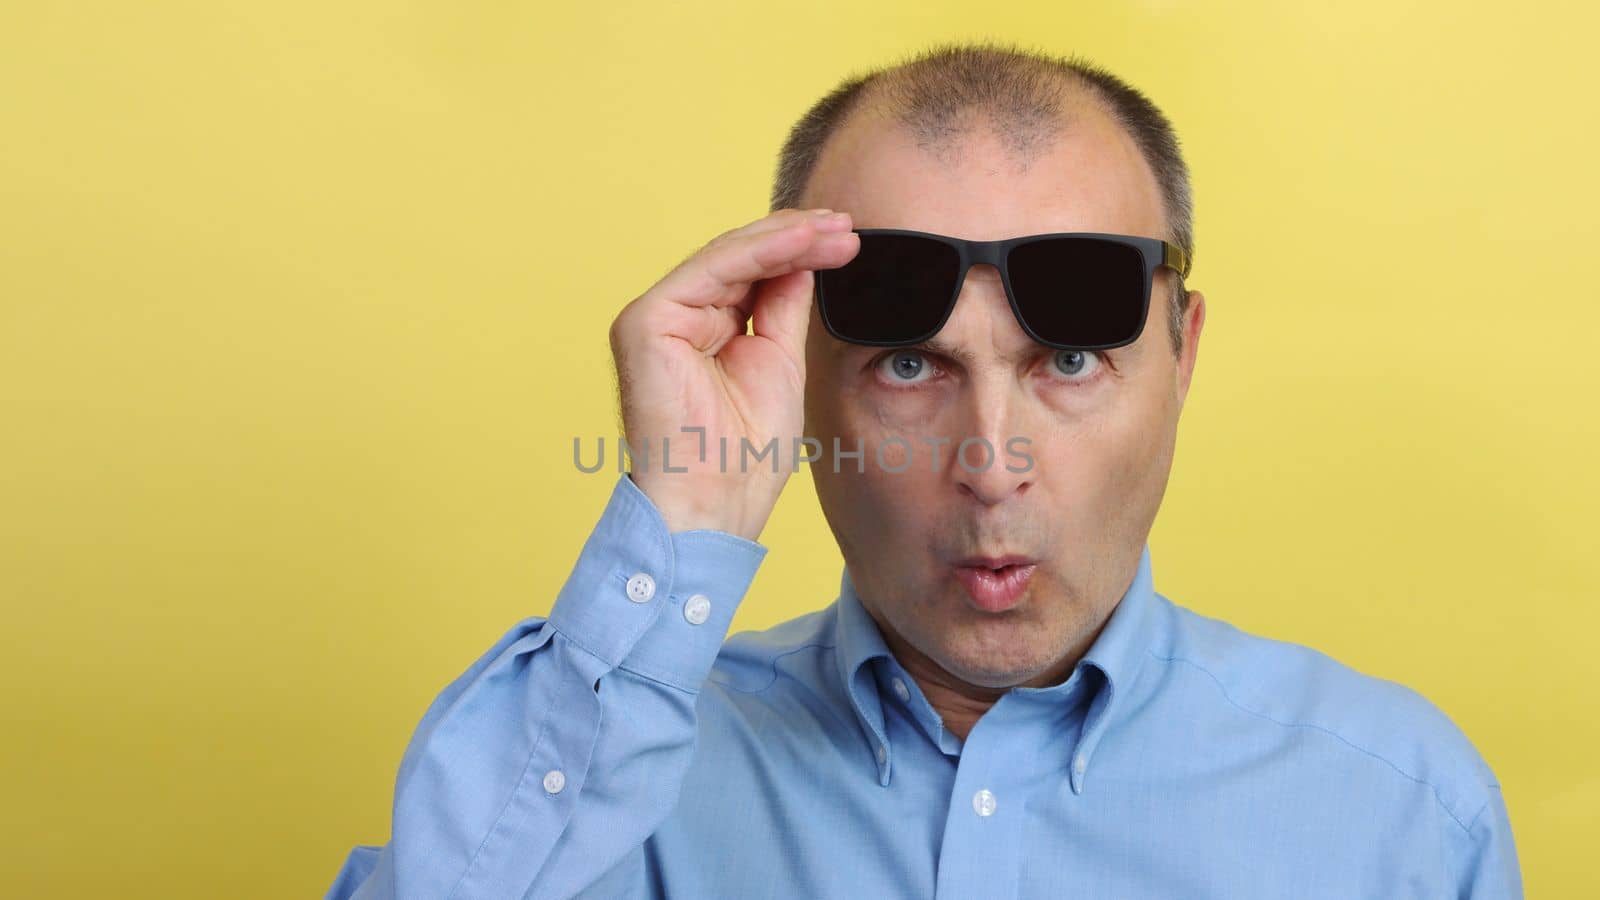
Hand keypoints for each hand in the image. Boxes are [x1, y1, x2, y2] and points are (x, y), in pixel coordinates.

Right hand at [608, 208, 857, 540]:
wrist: (716, 506)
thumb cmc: (743, 457)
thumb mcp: (779, 363)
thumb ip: (783, 307)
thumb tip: (803, 257)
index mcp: (699, 331)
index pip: (750, 276)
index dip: (798, 252)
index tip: (846, 241)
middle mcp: (673, 319)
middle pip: (739, 259)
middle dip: (798, 238)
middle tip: (847, 226)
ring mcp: (655, 317)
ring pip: (728, 256)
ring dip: (787, 238)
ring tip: (835, 230)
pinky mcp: (646, 320)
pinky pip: (712, 269)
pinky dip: (761, 252)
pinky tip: (803, 241)